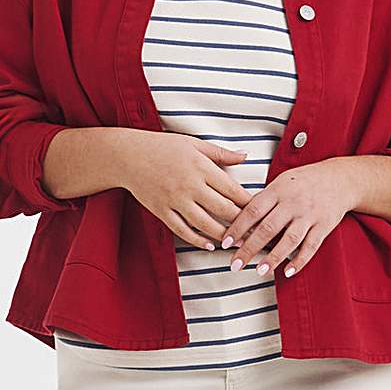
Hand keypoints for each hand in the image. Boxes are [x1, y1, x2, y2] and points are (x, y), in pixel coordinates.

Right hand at [118, 131, 254, 249]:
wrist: (128, 155)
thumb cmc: (163, 146)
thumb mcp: (194, 144)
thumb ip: (221, 154)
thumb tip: (246, 156)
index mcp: (201, 167)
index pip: (232, 190)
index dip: (249, 204)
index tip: (262, 212)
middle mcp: (190, 185)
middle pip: (223, 210)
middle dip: (242, 224)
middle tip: (257, 234)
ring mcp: (175, 200)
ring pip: (205, 224)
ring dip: (223, 236)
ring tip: (238, 244)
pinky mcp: (161, 211)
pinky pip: (182, 230)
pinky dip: (197, 239)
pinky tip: (209, 245)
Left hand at [219, 158, 356, 278]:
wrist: (340, 178)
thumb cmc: (304, 181)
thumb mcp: (281, 182)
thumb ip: (263, 199)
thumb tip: (239, 218)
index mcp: (278, 189)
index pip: (253, 210)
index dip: (237, 227)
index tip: (225, 243)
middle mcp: (293, 202)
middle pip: (268, 228)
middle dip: (249, 248)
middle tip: (235, 264)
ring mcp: (309, 215)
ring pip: (289, 239)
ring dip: (273, 257)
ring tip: (259, 271)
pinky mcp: (324, 225)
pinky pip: (311, 246)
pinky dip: (299, 261)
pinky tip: (288, 272)